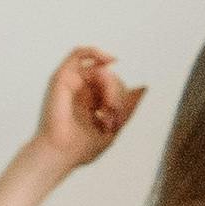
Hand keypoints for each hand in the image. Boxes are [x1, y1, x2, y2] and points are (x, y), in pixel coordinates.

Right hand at [34, 49, 143, 169]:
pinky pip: (79, 54)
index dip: (121, 101)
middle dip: (117, 96)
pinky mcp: (62, 78)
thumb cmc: (80, 147)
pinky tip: (109, 60)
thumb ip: (127, 108)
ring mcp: (72, 83)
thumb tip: (143, 88)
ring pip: (100, 70)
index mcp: (92, 103)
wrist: (62, 153)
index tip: (117, 121)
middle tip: (113, 114)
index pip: (115, 89)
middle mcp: (81, 91)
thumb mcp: (113, 128)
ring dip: (110, 85)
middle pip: (110, 79)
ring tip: (108, 106)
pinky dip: (95, 52)